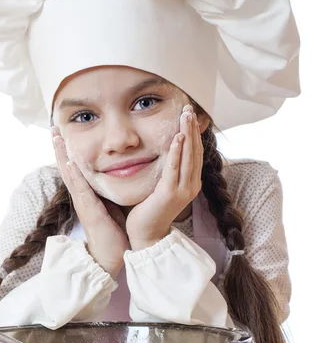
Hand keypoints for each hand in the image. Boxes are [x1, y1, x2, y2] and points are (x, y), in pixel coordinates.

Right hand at [52, 127, 128, 277]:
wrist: (111, 256)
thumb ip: (109, 191)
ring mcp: (82, 203)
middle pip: (66, 167)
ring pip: (69, 174)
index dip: (68, 151)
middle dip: (59, 147)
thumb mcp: (111, 205)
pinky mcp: (89, 211)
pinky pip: (80, 190)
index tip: (63, 133)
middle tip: (53, 127)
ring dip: (61, 155)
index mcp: (87, 194)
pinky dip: (74, 175)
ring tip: (55, 137)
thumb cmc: (113, 232)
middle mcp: (81, 196)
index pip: (75, 168)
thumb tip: (117, 174)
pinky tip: (69, 162)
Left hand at [126, 105, 202, 249]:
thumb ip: (167, 171)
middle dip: (192, 128)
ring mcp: (183, 190)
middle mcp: (191, 185)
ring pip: (188, 156)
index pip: (196, 153)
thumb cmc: (150, 210)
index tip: (190, 115)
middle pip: (195, 151)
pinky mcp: (170, 194)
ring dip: (187, 134)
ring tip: (186, 115)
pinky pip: (175, 168)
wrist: (147, 235)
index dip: (194, 133)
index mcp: (191, 183)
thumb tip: (165, 152)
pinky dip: (177, 152)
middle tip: (189, 108)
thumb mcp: (162, 186)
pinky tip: (178, 137)